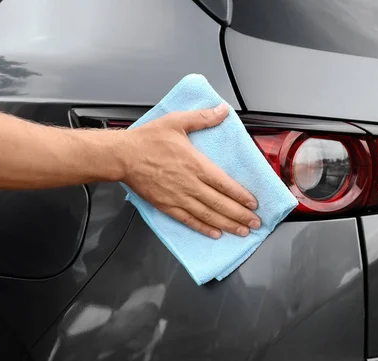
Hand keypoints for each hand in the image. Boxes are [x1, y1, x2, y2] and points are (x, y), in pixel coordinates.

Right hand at [118, 104, 260, 238]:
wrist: (121, 156)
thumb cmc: (148, 139)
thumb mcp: (177, 121)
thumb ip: (203, 118)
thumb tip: (222, 110)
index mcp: (195, 164)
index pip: (225, 183)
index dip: (241, 195)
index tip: (254, 203)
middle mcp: (190, 184)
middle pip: (220, 203)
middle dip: (240, 214)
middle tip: (255, 222)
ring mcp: (178, 197)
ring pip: (208, 215)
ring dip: (228, 224)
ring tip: (242, 231)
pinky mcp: (167, 206)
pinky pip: (189, 220)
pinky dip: (204, 228)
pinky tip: (215, 234)